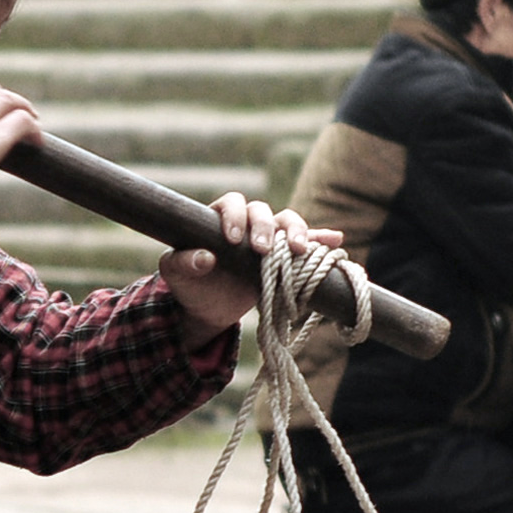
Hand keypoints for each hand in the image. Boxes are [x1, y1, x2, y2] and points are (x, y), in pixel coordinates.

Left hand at [162, 194, 341, 344]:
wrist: (208, 308)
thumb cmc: (190, 285)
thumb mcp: (177, 276)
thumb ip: (183, 264)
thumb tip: (205, 258)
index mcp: (220, 218)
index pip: (232, 203)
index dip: (234, 215)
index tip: (233, 239)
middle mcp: (247, 223)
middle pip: (263, 211)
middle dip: (265, 227)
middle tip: (263, 250)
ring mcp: (269, 238)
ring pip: (287, 222)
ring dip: (296, 231)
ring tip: (297, 249)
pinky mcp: (284, 257)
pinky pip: (307, 244)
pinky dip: (321, 240)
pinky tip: (335, 240)